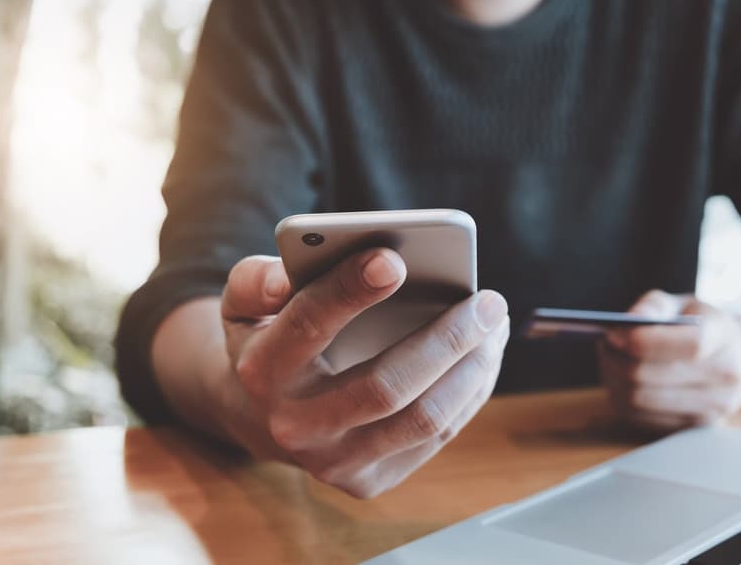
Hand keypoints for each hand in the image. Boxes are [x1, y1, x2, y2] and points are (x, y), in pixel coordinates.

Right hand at [216, 248, 509, 497]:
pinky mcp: (366, 480)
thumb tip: (284, 278)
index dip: (351, 291)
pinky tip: (485, 358)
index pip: (308, 325)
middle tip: (487, 302)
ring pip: (422, 419)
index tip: (395, 259)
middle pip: (385, 386)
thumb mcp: (244, 301)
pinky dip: (469, 393)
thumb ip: (256, 278)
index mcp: (262, 369)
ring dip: (472, 369)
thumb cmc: (269, 338)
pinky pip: (434, 437)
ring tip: (496, 326)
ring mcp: (334, 461)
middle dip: (447, 340)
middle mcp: (295, 426)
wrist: (260, 415)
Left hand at [598, 290, 740, 431]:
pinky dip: (620, 396)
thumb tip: (632, 319)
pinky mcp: (691, 428)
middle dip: (617, 359)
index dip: (645, 341)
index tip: (613, 334)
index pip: (690, 345)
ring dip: (613, 378)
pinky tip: (618, 378)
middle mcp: (726, 376)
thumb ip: (655, 306)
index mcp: (724, 337)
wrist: (728, 358)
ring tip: (608, 358)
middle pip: (652, 376)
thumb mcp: (679, 304)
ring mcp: (712, 407)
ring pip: (639, 399)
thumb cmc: (695, 325)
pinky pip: (639, 416)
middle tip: (604, 343)